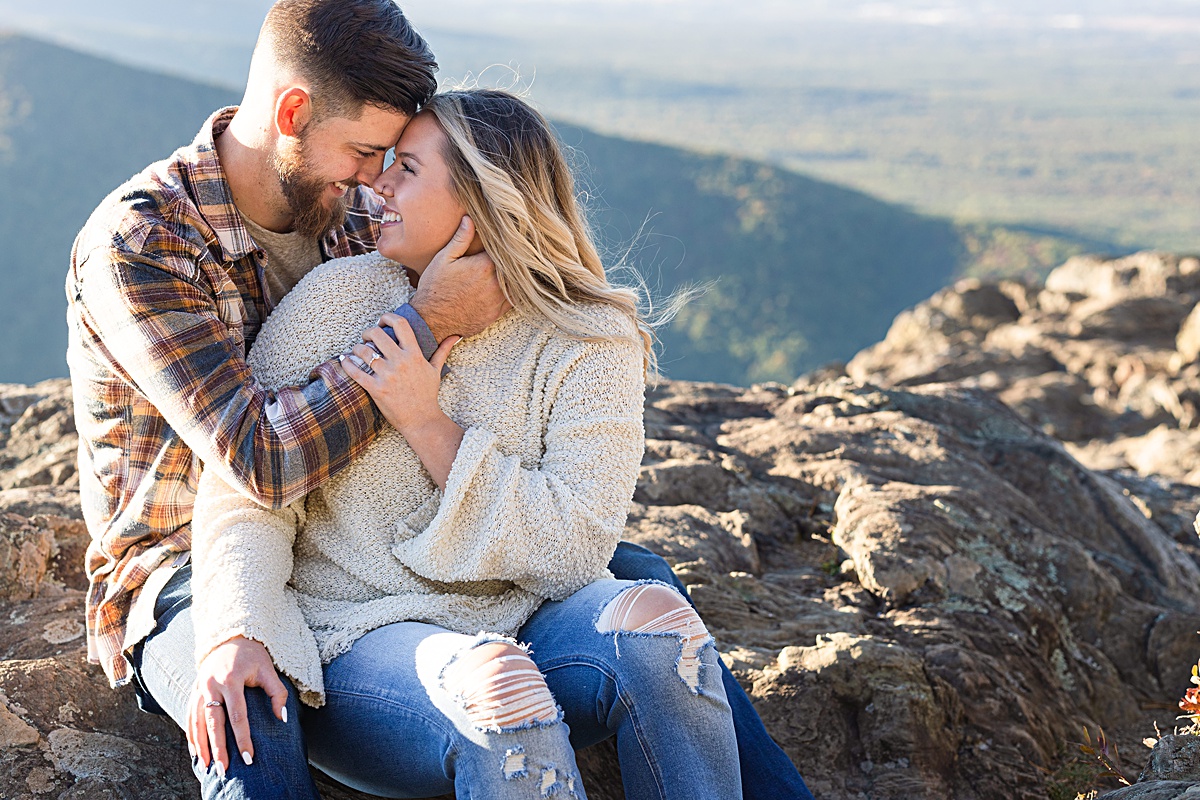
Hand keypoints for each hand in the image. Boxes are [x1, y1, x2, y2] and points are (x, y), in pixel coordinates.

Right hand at [187, 636, 287, 775]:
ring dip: (200, 745)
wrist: (230, 637)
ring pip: (196, 722)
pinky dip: (191, 734)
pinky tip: (195, 751)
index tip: (248, 758)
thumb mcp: (268, 670)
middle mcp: (212, 685)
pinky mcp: (194, 690)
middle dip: (218, 748)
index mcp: (231, 680)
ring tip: (206, 765)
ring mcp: (200, 687)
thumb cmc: (253, 655)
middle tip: (222, 769)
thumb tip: (282, 719)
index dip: (243, 738)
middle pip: (213, 722)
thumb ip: (277, 693)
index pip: (238, 716)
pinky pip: (189, 716)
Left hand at [343, 319, 464, 487]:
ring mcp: (388, 376)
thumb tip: (455, 336)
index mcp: (414, 355)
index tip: (382, 320)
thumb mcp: (436, 370)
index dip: (388, 317)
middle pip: (377, 334)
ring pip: (364, 351)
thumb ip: (442, 351)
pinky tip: (344, 359)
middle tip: (366, 336)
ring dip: (357, 347)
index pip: (401, 325)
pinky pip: (356, 372)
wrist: (421, 420)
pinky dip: (347, 363)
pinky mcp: (376, 389)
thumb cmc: (427, 394)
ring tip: (358, 350)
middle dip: (367, 331)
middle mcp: (401, 362)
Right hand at [410, 216, 510, 340]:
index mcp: (485, 265)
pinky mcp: (497, 313)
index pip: (506, 250)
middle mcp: (496, 283)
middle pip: (515, 267)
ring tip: (515, 268)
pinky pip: (514, 300)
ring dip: (516, 276)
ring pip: (517, 284)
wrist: (432, 321)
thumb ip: (461, 239)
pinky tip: (510, 286)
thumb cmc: (435, 288)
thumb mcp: (444, 259)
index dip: (508, 243)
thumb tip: (470, 219)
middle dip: (515, 259)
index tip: (509, 237)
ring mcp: (498, 300)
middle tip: (517, 251)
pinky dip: (514, 292)